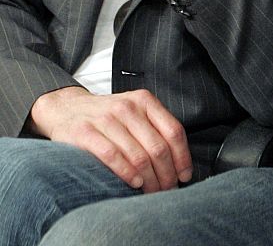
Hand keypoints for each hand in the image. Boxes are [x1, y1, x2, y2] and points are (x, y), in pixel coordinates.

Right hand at [28, 86, 191, 192]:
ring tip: (152, 191)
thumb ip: (155, 129)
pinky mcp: (86, 132)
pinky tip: (134, 183)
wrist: (67, 108)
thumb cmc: (107, 116)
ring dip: (149, 180)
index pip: (173, 131)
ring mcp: (106, 119)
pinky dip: (126, 173)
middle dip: (166, 174)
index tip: (184, 175)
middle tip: (167, 189)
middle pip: (158, 147)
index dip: (182, 157)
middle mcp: (128, 107)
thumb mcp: (135, 112)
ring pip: (138, 155)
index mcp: (144, 101)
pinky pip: (113, 156)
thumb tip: (179, 162)